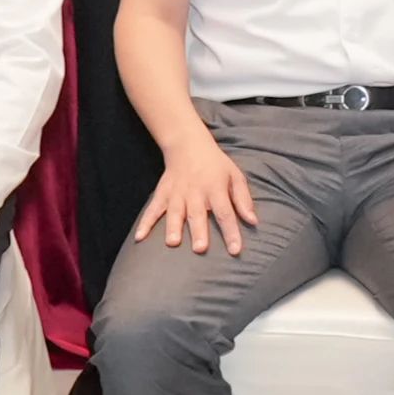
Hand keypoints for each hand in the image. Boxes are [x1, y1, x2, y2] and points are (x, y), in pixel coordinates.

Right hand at [137, 149, 253, 256]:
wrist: (188, 144)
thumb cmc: (216, 164)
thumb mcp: (235, 175)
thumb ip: (243, 199)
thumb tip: (253, 221)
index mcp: (216, 188)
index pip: (225, 212)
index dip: (231, 231)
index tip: (235, 250)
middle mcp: (196, 192)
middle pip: (198, 214)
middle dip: (199, 231)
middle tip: (200, 248)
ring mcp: (177, 194)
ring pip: (174, 212)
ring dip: (173, 227)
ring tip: (173, 243)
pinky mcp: (162, 193)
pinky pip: (153, 209)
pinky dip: (145, 222)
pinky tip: (140, 237)